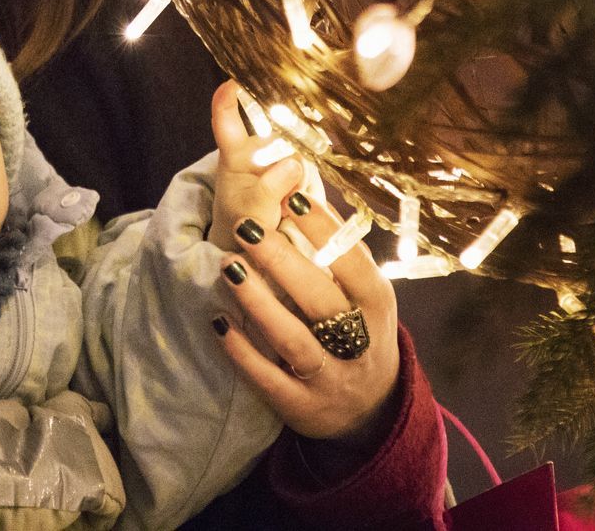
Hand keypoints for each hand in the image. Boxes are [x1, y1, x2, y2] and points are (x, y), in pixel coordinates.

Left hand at [206, 85, 401, 443]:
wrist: (369, 412)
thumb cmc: (359, 330)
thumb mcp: (364, 292)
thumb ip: (337, 251)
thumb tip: (296, 184)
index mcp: (377, 306)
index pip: (354, 266)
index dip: (327, 233)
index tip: (294, 196)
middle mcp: (359, 344)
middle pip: (322, 302)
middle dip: (284, 263)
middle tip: (245, 227)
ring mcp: (330, 379)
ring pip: (295, 341)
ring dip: (260, 304)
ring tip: (228, 266)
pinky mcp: (300, 407)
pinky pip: (269, 380)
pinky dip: (243, 352)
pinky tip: (217, 322)